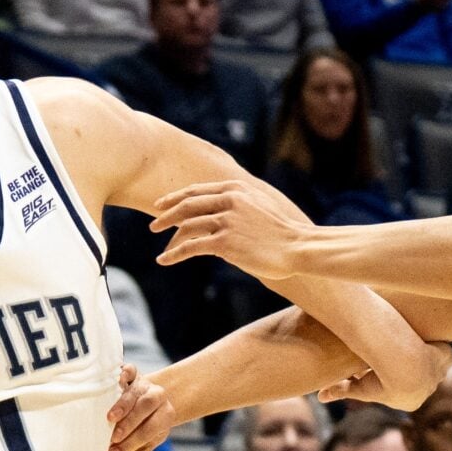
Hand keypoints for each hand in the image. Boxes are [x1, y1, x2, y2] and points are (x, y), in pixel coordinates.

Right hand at [107, 363, 173, 450]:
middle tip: (113, 438)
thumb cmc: (145, 426)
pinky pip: (130, 370)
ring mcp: (145, 383)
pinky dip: (123, 374)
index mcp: (165, 416)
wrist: (150, 399)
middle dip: (130, 424)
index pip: (151, 430)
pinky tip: (115, 382)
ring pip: (138, 390)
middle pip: (147, 407)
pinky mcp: (133, 373)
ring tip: (109, 418)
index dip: (133, 443)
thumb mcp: (144, 443)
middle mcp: (157, 398)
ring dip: (123, 404)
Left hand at [149, 176, 317, 283]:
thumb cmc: (280, 232)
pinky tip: (166, 260)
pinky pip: (191, 247)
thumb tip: (219, 210)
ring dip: (169, 237)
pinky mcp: (225, 242)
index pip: (197, 191)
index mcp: (236, 189)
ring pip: (187, 225)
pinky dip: (175, 254)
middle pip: (187, 204)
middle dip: (166, 214)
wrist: (298, 246)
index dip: (175, 197)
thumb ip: (238, 204)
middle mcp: (229, 200)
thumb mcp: (258, 207)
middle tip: (153, 225)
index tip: (161, 204)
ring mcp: (227, 220)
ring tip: (160, 249)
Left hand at [320, 337, 451, 405]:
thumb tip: (319, 397)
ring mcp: (438, 376)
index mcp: (410, 401)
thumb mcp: (359, 385)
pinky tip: (434, 339)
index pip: (403, 389)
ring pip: (432, 365)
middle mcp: (427, 390)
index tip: (387, 367)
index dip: (394, 377)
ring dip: (427, 357)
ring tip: (418, 344)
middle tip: (401, 355)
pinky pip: (444, 353)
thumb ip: (340, 389)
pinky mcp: (446, 359)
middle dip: (412, 368)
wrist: (401, 364)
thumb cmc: (379, 376)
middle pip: (419, 378)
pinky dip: (440, 347)